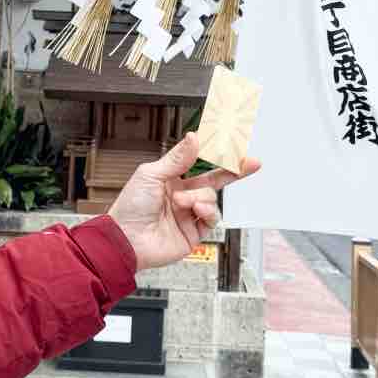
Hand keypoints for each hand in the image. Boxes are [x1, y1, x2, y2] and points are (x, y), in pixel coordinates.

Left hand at [108, 132, 260, 270]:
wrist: (126, 239)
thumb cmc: (130, 207)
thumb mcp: (151, 174)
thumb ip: (177, 158)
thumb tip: (194, 138)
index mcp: (172, 180)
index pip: (199, 163)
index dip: (215, 155)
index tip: (231, 145)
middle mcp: (183, 196)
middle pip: (215, 181)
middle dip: (234, 171)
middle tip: (251, 163)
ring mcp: (189, 215)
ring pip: (211, 198)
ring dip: (200, 197)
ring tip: (182, 202)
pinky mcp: (194, 233)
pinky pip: (212, 219)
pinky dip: (206, 212)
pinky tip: (195, 210)